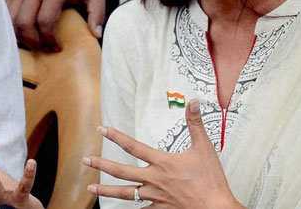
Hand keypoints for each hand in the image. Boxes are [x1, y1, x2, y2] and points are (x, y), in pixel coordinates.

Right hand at [6, 0, 105, 50]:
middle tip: (44, 48)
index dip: (50, 39)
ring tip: (34, 42)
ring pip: (11, 20)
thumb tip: (96, 34)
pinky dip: (12, 28)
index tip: (58, 47)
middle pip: (24, 22)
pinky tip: (24, 35)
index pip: (45, 21)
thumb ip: (98, 13)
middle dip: (33, 41)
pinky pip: (5, 14)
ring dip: (20, 36)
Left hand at [83, 100, 244, 208]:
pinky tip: (124, 208)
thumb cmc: (211, 179)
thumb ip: (195, 123)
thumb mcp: (204, 147)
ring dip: (106, 191)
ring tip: (91, 189)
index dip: (116, 137)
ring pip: (125, 194)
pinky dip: (132, 208)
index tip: (102, 129)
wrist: (216, 208)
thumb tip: (193, 101)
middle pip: (121, 172)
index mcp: (162, 163)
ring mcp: (156, 197)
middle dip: (101, 165)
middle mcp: (154, 180)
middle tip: (84, 160)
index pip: (133, 147)